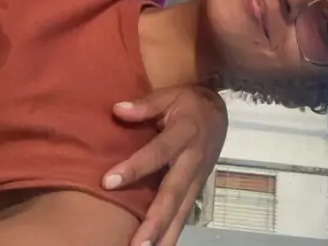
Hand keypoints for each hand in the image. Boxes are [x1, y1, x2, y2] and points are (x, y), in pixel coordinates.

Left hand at [102, 86, 227, 245]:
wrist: (219, 114)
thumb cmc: (188, 104)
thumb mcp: (169, 96)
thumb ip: (145, 104)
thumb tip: (117, 109)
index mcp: (184, 133)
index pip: (157, 153)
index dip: (134, 167)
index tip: (108, 182)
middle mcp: (191, 161)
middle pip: (173, 193)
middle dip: (155, 219)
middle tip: (137, 242)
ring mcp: (196, 179)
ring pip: (181, 210)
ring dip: (164, 234)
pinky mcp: (197, 190)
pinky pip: (184, 215)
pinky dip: (172, 234)